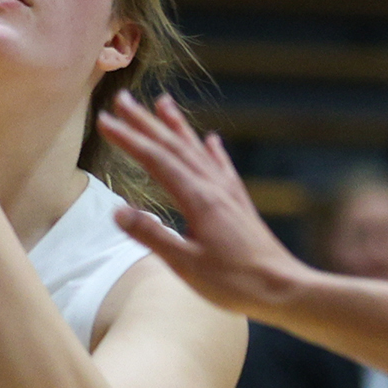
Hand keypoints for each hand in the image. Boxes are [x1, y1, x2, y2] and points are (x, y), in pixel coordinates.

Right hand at [97, 94, 313, 315]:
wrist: (284, 288)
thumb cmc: (234, 282)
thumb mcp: (185, 264)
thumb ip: (152, 235)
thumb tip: (116, 212)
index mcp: (197, 199)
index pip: (155, 160)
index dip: (128, 139)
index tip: (104, 120)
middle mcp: (213, 187)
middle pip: (174, 146)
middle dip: (145, 122)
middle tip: (122, 98)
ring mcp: (228, 193)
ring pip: (197, 150)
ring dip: (176, 126)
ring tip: (162, 102)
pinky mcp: (239, 204)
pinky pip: (222, 167)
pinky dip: (212, 150)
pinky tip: (211, 140)